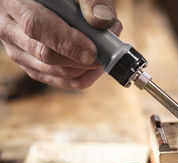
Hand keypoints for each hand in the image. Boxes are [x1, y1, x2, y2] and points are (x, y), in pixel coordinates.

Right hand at [0, 0, 121, 88]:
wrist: (44, 3)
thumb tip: (102, 21)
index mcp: (14, 2)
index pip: (36, 26)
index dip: (66, 42)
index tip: (92, 50)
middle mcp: (9, 29)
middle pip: (46, 55)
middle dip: (82, 58)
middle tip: (109, 49)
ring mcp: (18, 52)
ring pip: (55, 72)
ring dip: (87, 67)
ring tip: (106, 49)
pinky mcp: (32, 67)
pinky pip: (60, 81)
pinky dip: (84, 76)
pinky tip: (98, 65)